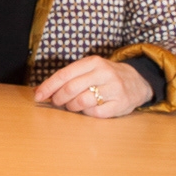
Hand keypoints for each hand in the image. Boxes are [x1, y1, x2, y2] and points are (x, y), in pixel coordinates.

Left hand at [34, 54, 153, 118]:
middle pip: (71, 88)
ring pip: (81, 101)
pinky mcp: (120, 104)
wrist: (137, 82)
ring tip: (72, 106)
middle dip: (58, 98)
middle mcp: (104, 73)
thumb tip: (40, 90)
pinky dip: (87, 113)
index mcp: (93, 62)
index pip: (64, 74)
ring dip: (71, 107)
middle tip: (56, 102)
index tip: (37, 96)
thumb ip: (68, 77)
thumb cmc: (105, 77)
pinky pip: (94, 113)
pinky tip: (88, 109)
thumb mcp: (89, 70)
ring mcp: (113, 88)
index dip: (48, 86)